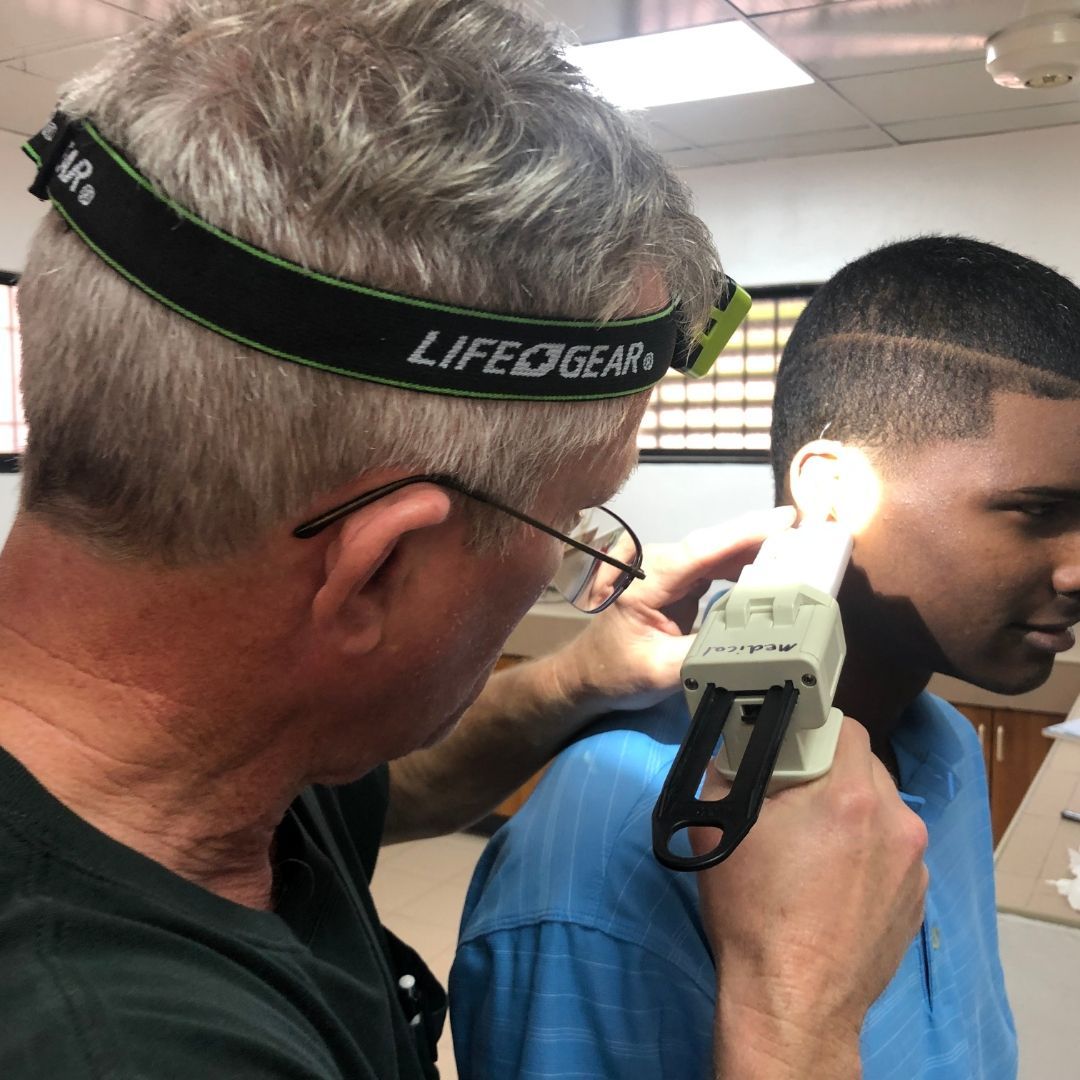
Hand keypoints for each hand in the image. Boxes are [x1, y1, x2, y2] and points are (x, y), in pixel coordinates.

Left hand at [550, 507, 795, 713]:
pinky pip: (720, 566)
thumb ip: (705, 656)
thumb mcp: (661, 671)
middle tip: (811, 538)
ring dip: (760, 551)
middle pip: (717, 544)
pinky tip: (776, 570)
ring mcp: (671, 570)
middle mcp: (660, 565)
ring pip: (721, 552)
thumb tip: (753, 646)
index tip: (783, 521)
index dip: (743, 533)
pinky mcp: (682, 581)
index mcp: (648, 580)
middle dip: (763, 538)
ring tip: (803, 553)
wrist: (589, 675)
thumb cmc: (615, 672)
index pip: (701, 549)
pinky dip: (748, 566)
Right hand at [695, 718, 928, 1076]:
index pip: (844, 728)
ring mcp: (914, 863)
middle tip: (791, 799)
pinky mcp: (918, 897)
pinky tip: (834, 880)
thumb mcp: (719, 828)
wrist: (792, 1002)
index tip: (788, 749)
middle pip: (866, 767)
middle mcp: (896, 822)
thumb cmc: (753, 914)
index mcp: (850, 796)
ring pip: (882, 809)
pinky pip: (892, 850)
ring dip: (851, 812)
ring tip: (812, 845)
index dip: (811, 731)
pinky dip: (867, 851)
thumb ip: (728, 771)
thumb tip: (735, 750)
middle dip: (829, 773)